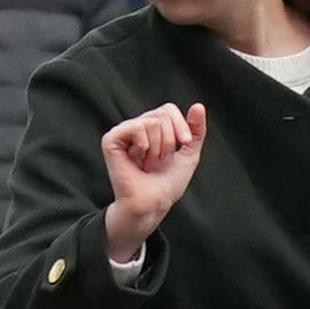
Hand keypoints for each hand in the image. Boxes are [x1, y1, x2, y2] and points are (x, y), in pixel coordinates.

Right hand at [98, 100, 206, 262]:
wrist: (154, 203)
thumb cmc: (167, 183)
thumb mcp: (189, 153)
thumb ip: (196, 130)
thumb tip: (198, 105)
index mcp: (151, 128)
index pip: (167, 109)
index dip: (180, 124)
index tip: (185, 144)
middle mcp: (136, 127)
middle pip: (162, 114)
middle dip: (170, 140)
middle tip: (160, 160)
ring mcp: (122, 133)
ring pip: (152, 122)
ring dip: (158, 147)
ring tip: (149, 162)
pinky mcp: (111, 140)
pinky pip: (135, 127)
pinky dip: (143, 143)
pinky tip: (138, 156)